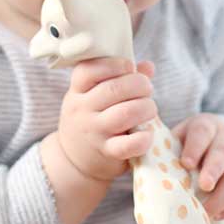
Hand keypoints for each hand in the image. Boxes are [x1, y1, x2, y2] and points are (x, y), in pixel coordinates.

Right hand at [57, 57, 156, 181]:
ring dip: (145, 107)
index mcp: (77, 90)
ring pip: (124, 114)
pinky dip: (143, 138)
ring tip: (150, 108)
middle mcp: (82, 109)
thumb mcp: (94, 95)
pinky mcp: (106, 152)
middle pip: (113, 89)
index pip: (89, 70)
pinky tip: (149, 133)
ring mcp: (94, 132)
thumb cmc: (92, 117)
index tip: (129, 66)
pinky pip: (128, 145)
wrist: (73, 159)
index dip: (114, 64)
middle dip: (139, 84)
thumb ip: (120, 78)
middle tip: (148, 88)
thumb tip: (148, 66)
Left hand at [171, 113, 223, 220]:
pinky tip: (217, 215)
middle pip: (223, 152)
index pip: (202, 131)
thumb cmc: (188, 145)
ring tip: (207, 211)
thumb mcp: (177, 138)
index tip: (185, 163)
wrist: (217, 143)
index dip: (195, 146)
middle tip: (203, 186)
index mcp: (205, 125)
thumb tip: (133, 158)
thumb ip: (162, 148)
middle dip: (214, 169)